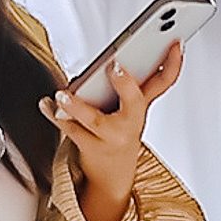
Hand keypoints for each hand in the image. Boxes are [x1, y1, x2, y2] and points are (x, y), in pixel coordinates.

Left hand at [43, 36, 182, 189]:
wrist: (113, 177)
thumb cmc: (117, 134)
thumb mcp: (129, 109)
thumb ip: (121, 85)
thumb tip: (96, 66)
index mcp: (142, 106)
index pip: (165, 81)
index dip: (174, 62)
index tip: (174, 44)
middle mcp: (131, 122)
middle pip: (134, 100)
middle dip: (125, 84)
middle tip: (115, 67)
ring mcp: (112, 136)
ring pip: (94, 120)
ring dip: (77, 106)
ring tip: (62, 94)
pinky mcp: (92, 148)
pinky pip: (71, 130)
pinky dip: (55, 115)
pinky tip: (47, 105)